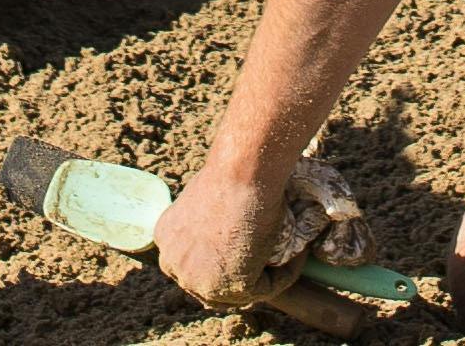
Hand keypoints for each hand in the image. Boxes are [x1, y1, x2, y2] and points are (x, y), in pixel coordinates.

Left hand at [150, 155, 369, 329]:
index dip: (218, 263)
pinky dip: (285, 274)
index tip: (247, 252)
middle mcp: (174, 262)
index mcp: (166, 238)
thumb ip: (208, 223)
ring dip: (265, 277)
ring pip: (238, 292)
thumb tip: (230, 234)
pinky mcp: (232, 287)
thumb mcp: (209, 199)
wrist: (243, 172)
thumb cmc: (231, 174)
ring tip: (287, 257)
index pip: (190, 265)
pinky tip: (298, 255)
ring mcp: (199, 279)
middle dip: (240, 276)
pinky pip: (266, 288)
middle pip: (209, 285)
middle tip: (268, 263)